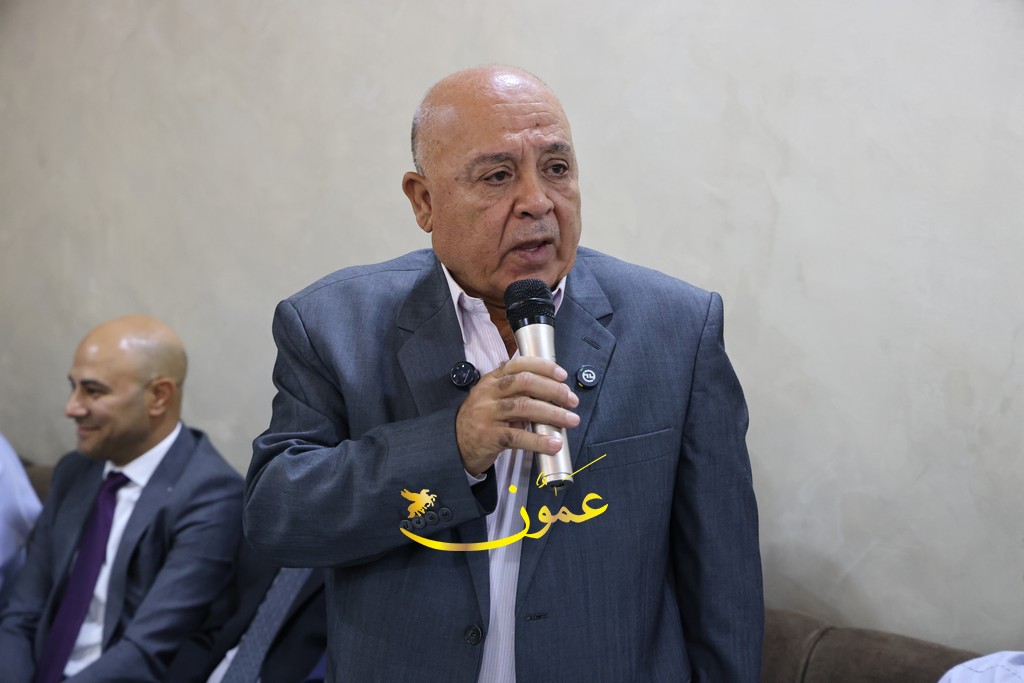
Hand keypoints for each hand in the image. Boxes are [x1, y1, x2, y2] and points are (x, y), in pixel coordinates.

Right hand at [456, 356, 580, 475]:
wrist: (454, 444)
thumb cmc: (480, 419)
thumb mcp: (493, 398)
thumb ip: (516, 392)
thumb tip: (553, 394)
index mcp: (492, 380)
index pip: (519, 365)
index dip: (543, 367)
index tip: (562, 375)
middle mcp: (489, 394)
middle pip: (524, 383)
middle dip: (553, 390)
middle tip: (571, 400)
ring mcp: (487, 414)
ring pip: (524, 407)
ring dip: (552, 413)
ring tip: (570, 420)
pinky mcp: (489, 437)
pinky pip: (518, 437)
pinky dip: (539, 441)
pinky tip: (553, 443)